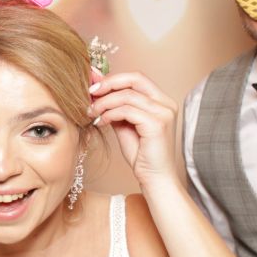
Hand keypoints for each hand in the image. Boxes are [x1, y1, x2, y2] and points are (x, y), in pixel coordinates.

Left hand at [88, 70, 180, 190]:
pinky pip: (127, 110)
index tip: (93, 86)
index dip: (113, 78)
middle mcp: (166, 103)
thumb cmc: (140, 154)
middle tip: (90, 92)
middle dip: (108, 83)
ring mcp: (164, 113)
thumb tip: (96, 87)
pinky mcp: (157, 124)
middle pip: (135, 78)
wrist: (154, 178)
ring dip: (104, 102)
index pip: (136, 78)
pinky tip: (102, 122)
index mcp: (161, 100)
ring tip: (92, 112)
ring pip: (127, 95)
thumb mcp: (124, 124)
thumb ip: (114, 106)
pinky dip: (110, 114)